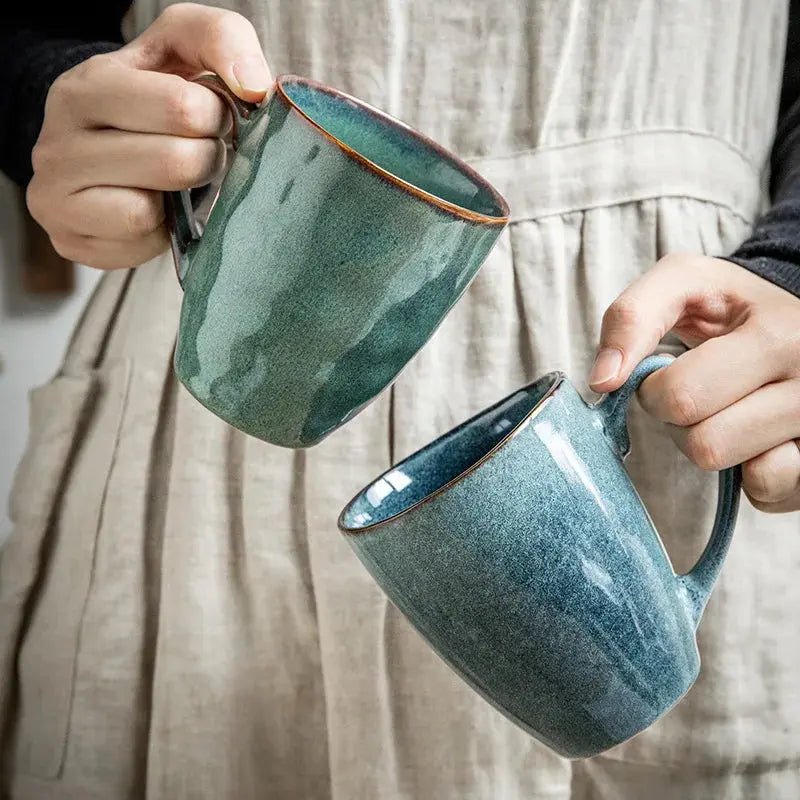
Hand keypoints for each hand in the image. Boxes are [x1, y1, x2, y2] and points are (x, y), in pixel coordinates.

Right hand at [26, 3, 271, 268]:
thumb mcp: (184, 47)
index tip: (211, 118)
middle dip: (206, 160)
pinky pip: (136, 244)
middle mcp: (57, 141)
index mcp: (86, 86)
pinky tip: (155, 211)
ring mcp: (56, 196)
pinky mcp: (70, 240)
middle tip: (202, 154)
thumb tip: (254, 86)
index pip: (182, 107)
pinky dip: (158, 233)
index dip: (216, 118)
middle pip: (174, 163)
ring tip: (175, 182)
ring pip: (145, 211)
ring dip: (180, 200)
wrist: (109, 143)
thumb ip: (223, 39)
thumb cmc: (155, 96)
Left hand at [589, 254, 799, 512]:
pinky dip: (749, 473)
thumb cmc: (732, 303)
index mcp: (780, 334)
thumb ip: (631, 317)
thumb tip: (602, 381)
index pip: (681, 396)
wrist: (798, 318)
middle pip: (705, 444)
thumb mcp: (684, 283)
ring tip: (727, 411)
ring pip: (739, 472)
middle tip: (697, 394)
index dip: (653, 390)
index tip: (669, 371)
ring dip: (711, 446)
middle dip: (679, 422)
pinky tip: (755, 438)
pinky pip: (769, 492)